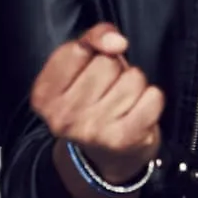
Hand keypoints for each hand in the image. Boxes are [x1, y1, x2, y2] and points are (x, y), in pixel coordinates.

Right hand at [32, 23, 164, 185]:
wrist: (103, 158)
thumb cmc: (92, 102)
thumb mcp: (79, 67)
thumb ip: (91, 39)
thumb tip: (116, 41)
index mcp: (44, 94)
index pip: (78, 48)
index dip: (93, 50)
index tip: (91, 66)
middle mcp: (64, 116)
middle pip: (108, 63)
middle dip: (114, 70)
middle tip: (106, 91)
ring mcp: (93, 130)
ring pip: (133, 78)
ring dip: (134, 85)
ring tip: (121, 103)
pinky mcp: (123, 139)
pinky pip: (153, 97)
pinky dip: (151, 100)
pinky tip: (137, 113)